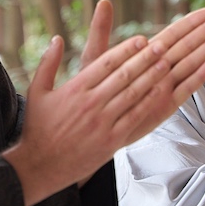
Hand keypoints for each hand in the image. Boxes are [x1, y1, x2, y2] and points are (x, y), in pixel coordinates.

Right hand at [4, 7, 204, 205]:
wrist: (39, 166)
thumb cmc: (38, 127)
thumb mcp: (37, 92)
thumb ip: (48, 63)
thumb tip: (57, 38)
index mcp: (75, 89)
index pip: (105, 64)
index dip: (126, 50)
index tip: (142, 39)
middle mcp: (90, 103)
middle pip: (123, 76)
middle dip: (145, 59)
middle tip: (163, 46)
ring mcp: (102, 123)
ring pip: (132, 95)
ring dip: (152, 78)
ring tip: (167, 64)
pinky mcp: (110, 141)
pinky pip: (134, 118)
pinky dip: (149, 104)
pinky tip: (162, 94)